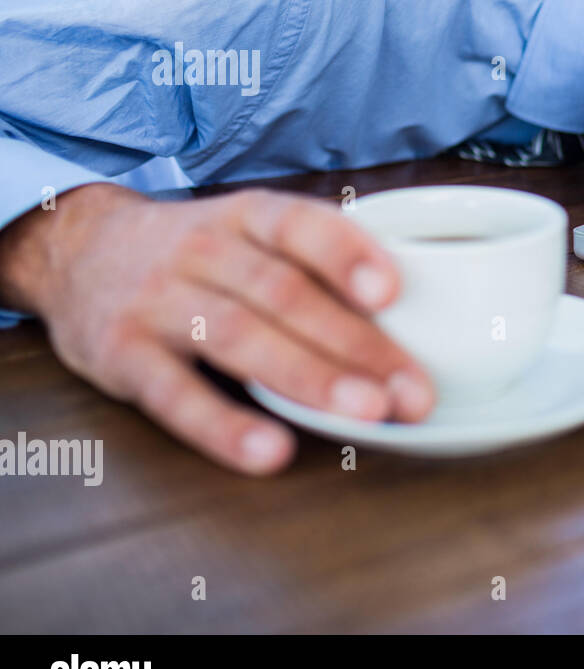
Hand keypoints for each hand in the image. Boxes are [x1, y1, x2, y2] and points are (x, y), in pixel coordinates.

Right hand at [0, 183, 434, 474]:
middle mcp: (202, 251)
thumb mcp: (250, 231)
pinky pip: (176, 394)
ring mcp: (159, 302)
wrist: (79, 252)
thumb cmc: (200, 254)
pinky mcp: (123, 355)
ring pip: (239, 338)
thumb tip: (419, 310)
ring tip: (366, 413)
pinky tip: (271, 451)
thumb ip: (315, 261)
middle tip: (413, 391)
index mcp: (245, 217)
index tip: (396, 293)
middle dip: (357, 345)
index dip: (348, 256)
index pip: (300, 225)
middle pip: (285, 295)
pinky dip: (224, 426)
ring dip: (309, 378)